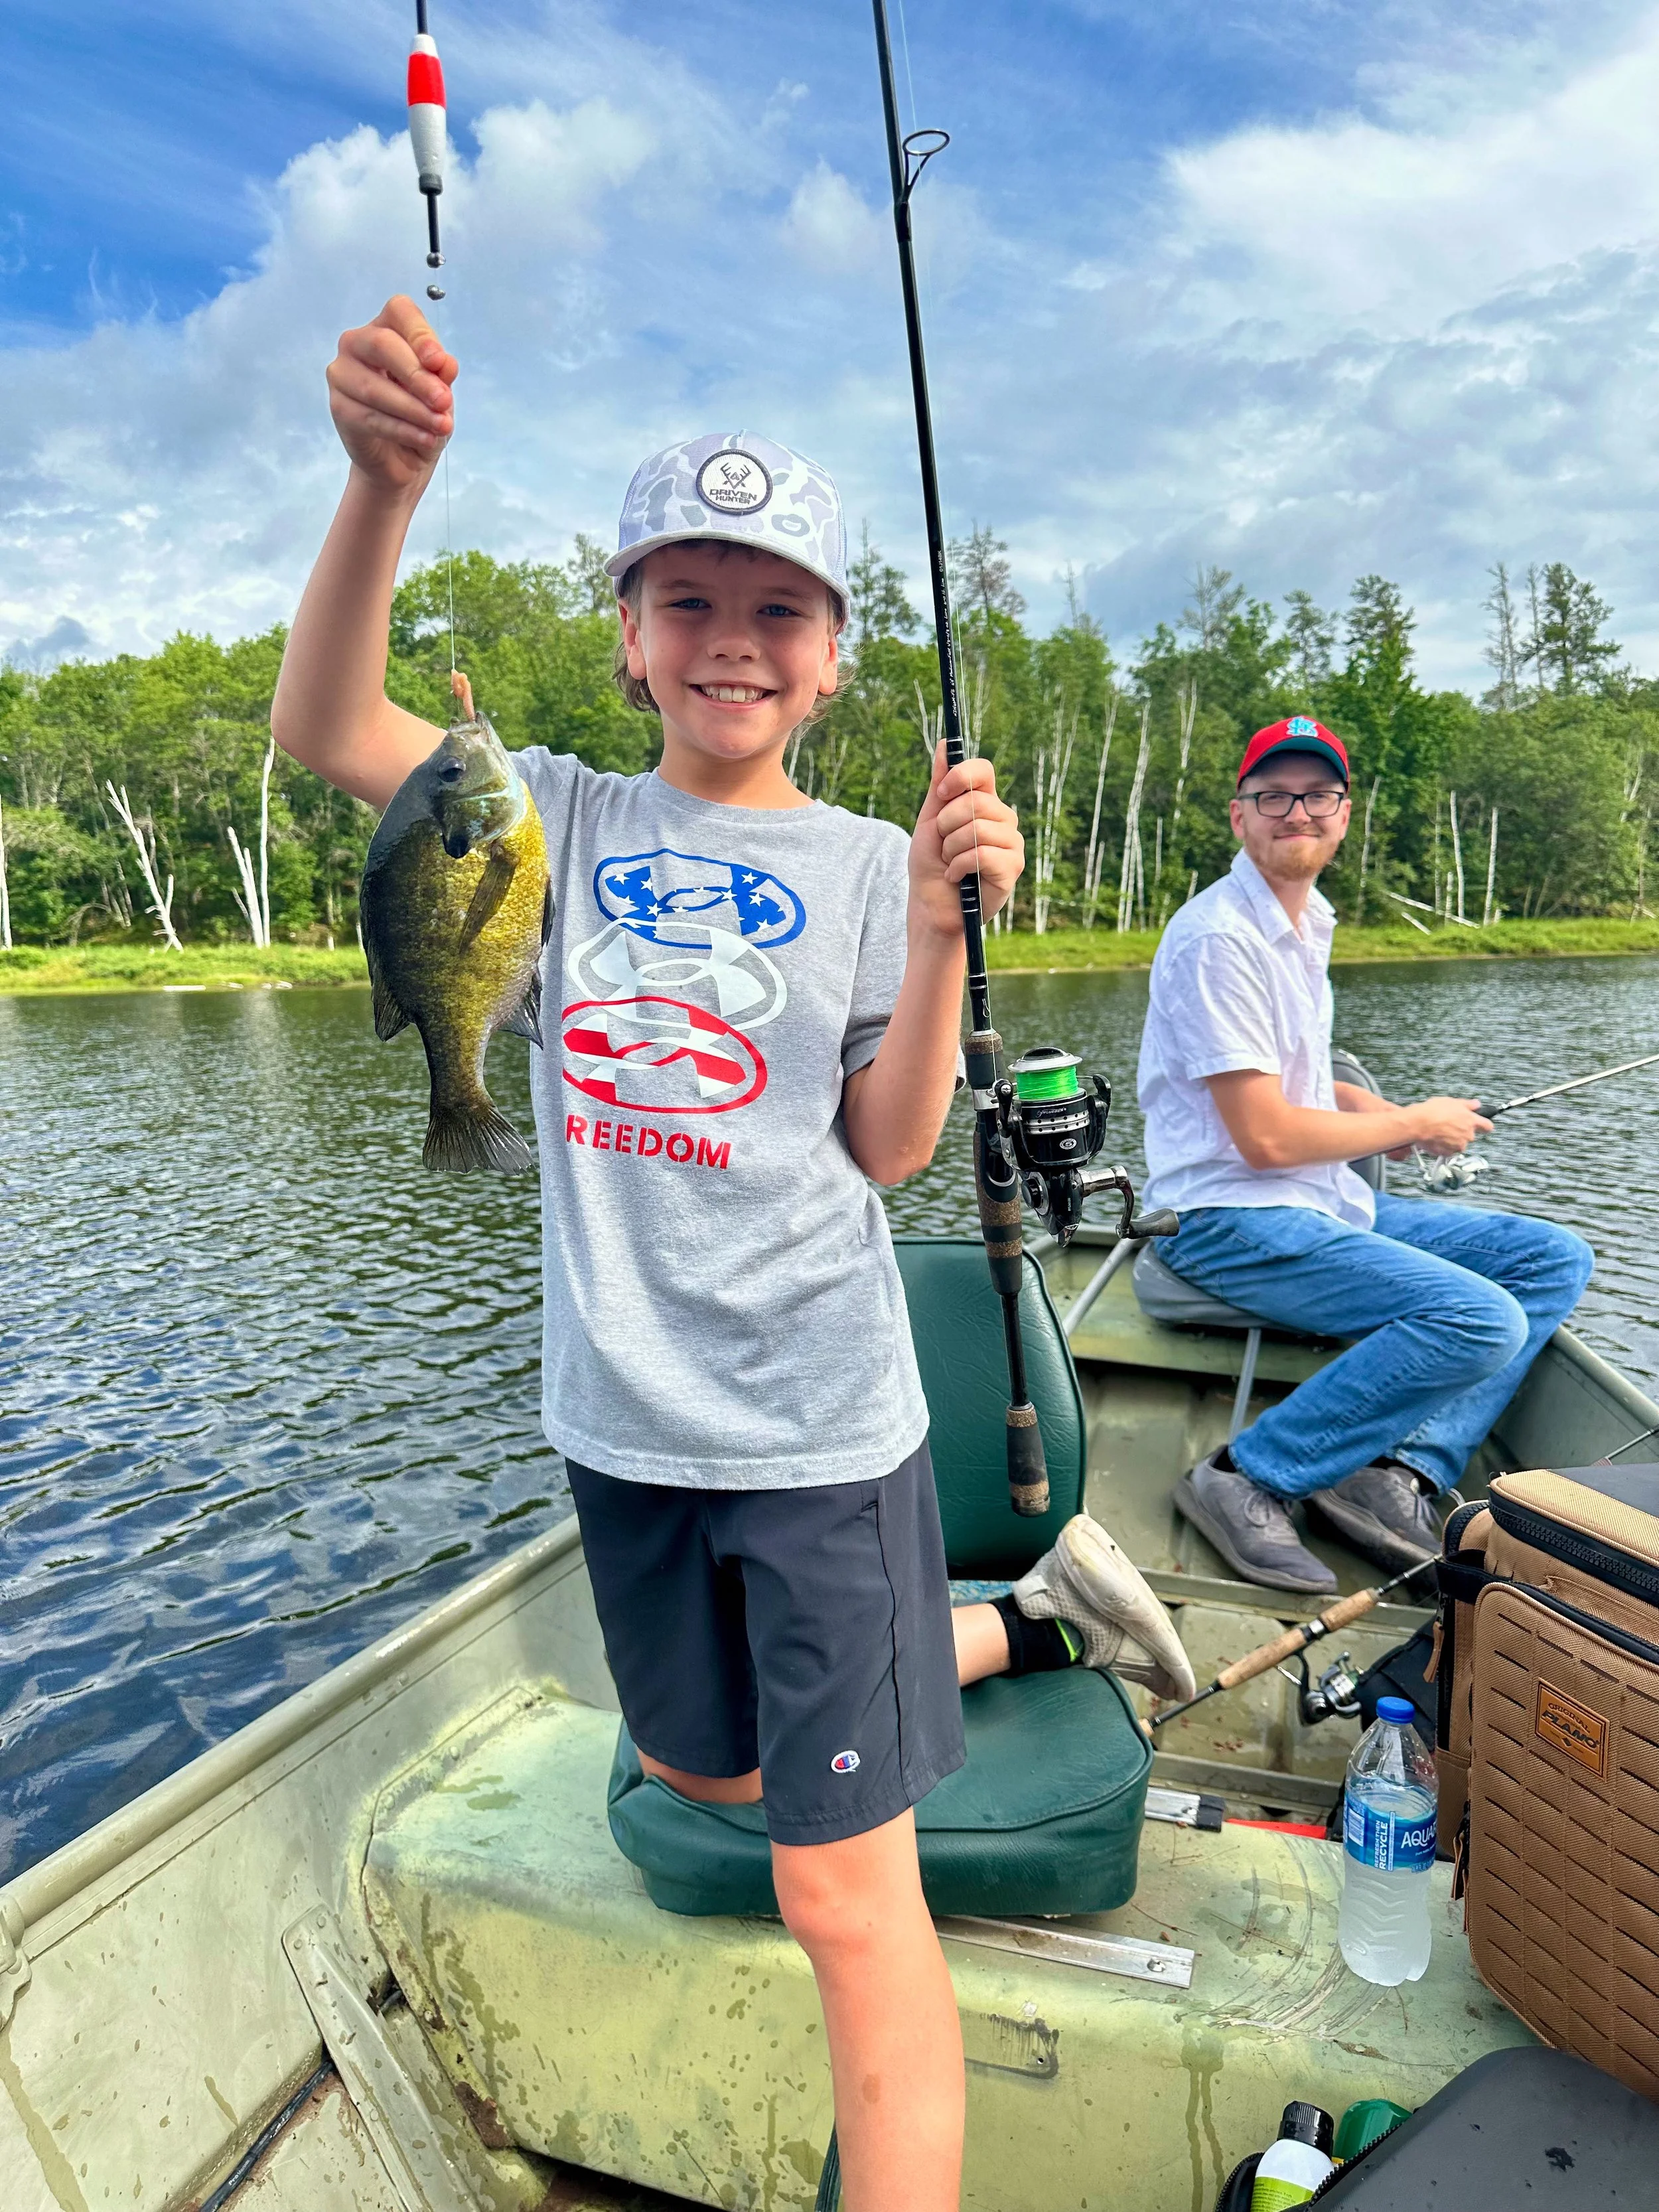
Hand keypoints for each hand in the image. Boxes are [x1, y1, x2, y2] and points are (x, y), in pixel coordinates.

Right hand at [326, 296, 456, 497]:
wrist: (403, 458)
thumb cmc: (422, 413)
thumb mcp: (441, 391)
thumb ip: (442, 374)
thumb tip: (444, 362)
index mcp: (386, 327)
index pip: (399, 311)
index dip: (419, 333)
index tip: (439, 362)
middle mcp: (356, 343)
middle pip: (381, 344)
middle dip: (417, 375)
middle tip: (444, 401)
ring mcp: (342, 374)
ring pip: (375, 388)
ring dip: (414, 409)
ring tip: (442, 426)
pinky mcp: (339, 408)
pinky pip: (370, 417)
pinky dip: (403, 430)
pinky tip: (426, 439)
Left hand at [909, 743, 1023, 939]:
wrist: (930, 905)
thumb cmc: (930, 864)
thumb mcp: (930, 820)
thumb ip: (940, 784)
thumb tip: (944, 743)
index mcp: (985, 803)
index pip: (984, 770)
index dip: (961, 776)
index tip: (941, 794)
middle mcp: (1003, 819)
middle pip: (977, 800)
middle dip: (947, 824)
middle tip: (943, 844)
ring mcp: (1012, 843)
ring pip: (978, 828)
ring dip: (952, 848)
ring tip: (950, 863)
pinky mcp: (1012, 868)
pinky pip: (982, 853)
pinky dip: (959, 866)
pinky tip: (956, 877)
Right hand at [1408, 1096, 1493, 1155]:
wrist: (1419, 1124)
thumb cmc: (1434, 1112)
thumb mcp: (1452, 1102)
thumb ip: (1467, 1104)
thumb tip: (1476, 1104)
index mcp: (1471, 1121)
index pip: (1488, 1126)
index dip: (1484, 1125)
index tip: (1481, 1124)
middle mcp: (1468, 1135)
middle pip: (1471, 1135)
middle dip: (1462, 1131)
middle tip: (1450, 1124)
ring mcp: (1458, 1145)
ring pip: (1459, 1143)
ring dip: (1453, 1139)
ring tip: (1441, 1131)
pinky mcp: (1448, 1153)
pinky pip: (1448, 1150)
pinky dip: (1444, 1146)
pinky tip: (1436, 1138)